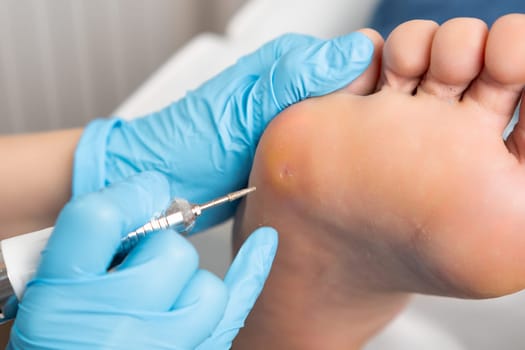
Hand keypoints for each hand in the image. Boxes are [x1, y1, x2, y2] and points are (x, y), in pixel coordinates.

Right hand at [8, 172, 277, 349]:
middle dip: (159, 248)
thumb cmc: (63, 344)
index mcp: (58, 301)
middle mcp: (111, 324)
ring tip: (160, 298)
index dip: (131, 195)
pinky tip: (264, 242)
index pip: (99, 218)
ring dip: (188, 280)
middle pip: (168, 249)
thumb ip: (81, 254)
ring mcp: (158, 348)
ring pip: (206, 284)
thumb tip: (139, 208)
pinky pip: (234, 309)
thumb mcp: (46, 300)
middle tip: (139, 266)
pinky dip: (251, 271)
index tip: (147, 190)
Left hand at [73, 32, 373, 230]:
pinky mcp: (296, 150)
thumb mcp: (246, 107)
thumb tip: (358, 52)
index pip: (363, 60)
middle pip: (363, 95)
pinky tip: (331, 177)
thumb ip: (299, 77)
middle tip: (353, 148)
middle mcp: (298, 88)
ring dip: (354, 145)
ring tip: (341, 166)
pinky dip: (338, 164)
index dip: (376, 87)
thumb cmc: (192, 145)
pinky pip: (333, 152)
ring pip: (351, 126)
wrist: (167, 183)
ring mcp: (298, 120)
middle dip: (368, 118)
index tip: (370, 118)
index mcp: (291, 63)